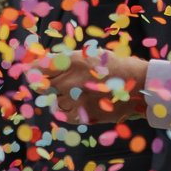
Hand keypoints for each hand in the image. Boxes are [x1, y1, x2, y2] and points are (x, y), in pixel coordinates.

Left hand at [19, 45, 149, 121]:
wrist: (141, 85)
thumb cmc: (115, 66)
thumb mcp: (90, 54)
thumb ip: (65, 60)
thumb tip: (39, 66)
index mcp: (72, 61)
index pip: (38, 67)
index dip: (32, 70)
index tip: (29, 72)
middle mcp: (71, 81)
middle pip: (40, 86)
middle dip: (43, 84)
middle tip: (51, 83)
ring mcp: (76, 100)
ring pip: (52, 101)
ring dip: (58, 97)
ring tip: (76, 93)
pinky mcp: (83, 115)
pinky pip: (64, 115)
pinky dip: (67, 110)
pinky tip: (79, 103)